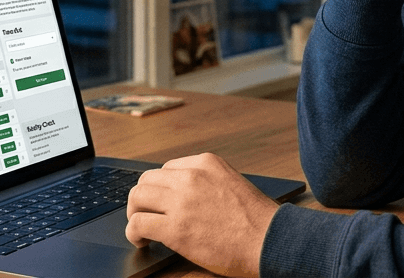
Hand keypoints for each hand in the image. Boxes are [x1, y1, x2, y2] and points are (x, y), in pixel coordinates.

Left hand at [125, 153, 278, 277]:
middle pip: (147, 180)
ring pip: (136, 197)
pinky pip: (137, 224)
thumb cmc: (256, 219)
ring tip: (141, 229)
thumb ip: (207, 182)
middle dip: (143, 199)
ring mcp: (181, 201)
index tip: (162, 203)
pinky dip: (133, 233)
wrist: (269, 240)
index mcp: (206, 163)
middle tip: (146, 215)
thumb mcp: (231, 183)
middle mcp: (191, 176)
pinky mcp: (175, 229)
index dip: (161, 188)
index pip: (167, 169)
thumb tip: (184, 194)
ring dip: (134, 213)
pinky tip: (142, 241)